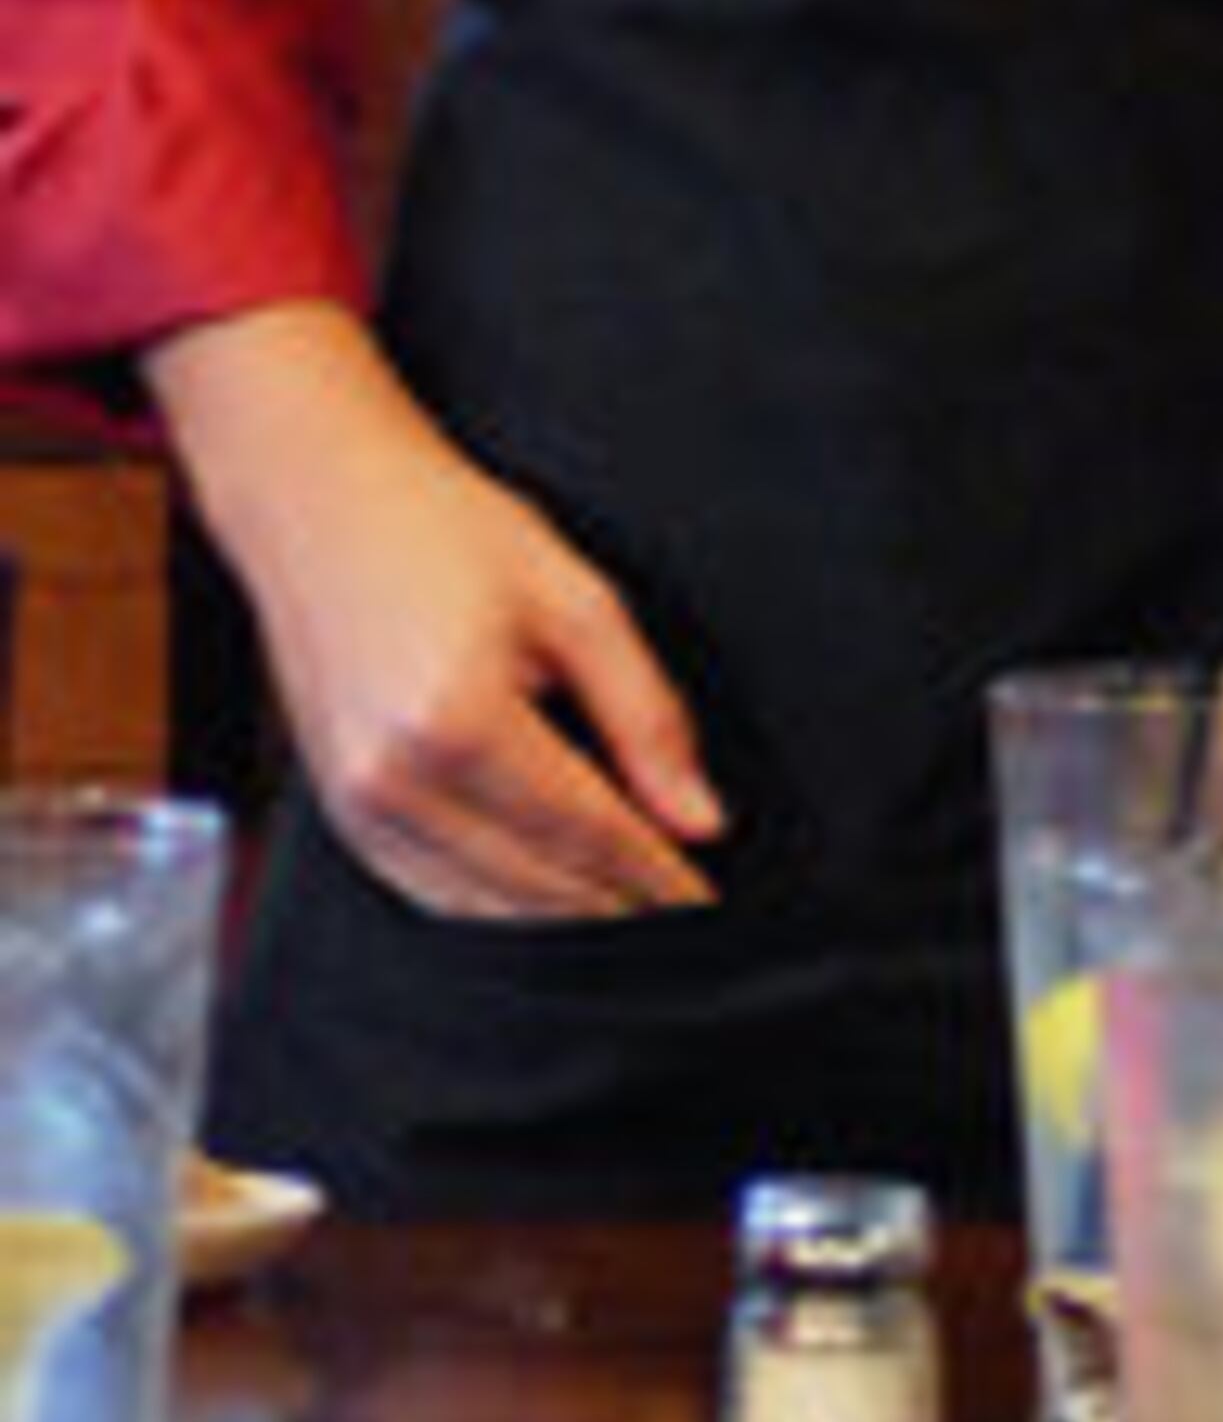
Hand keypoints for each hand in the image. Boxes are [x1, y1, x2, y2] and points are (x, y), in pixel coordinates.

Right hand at [149, 306, 722, 918]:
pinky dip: (494, 908)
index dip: (658, 876)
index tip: (708, 897)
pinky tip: (543, 903)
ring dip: (561, 921)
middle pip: (538, 884)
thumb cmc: (440, 528)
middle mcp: (397, 780)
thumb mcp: (573, 597)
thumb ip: (645, 714)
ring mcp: (358, 805)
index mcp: (460, 721)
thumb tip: (697, 814)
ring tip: (628, 914)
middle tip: (685, 921)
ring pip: (483, 907)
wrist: (316, 500)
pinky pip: (430, 894)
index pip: (588, 833)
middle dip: (619, 908)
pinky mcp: (340, 813)